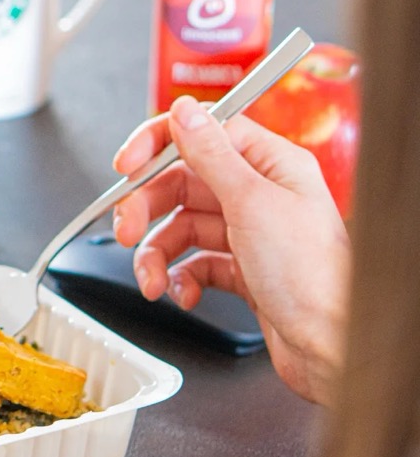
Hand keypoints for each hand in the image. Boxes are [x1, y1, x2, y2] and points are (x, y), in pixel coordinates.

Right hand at [111, 96, 350, 404]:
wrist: (330, 345)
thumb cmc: (311, 276)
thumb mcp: (252, 202)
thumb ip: (211, 154)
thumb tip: (185, 112)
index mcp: (270, 165)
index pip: (202, 135)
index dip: (158, 147)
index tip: (126, 166)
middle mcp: (259, 195)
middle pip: (181, 185)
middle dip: (147, 210)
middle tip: (126, 231)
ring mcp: (249, 235)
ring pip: (181, 230)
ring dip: (157, 255)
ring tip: (152, 280)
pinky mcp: (241, 272)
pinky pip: (193, 265)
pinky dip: (179, 280)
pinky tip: (184, 294)